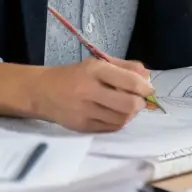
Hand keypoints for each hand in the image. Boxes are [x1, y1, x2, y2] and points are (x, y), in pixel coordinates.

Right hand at [35, 57, 154, 131]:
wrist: (43, 92)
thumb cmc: (74, 75)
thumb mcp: (97, 63)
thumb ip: (124, 67)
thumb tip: (147, 75)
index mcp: (94, 70)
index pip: (129, 81)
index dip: (145, 87)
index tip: (149, 89)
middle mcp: (89, 91)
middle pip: (128, 104)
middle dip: (140, 103)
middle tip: (140, 100)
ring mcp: (85, 111)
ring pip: (121, 119)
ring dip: (130, 114)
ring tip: (126, 106)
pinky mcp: (82, 127)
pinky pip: (110, 128)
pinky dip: (119, 121)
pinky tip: (115, 114)